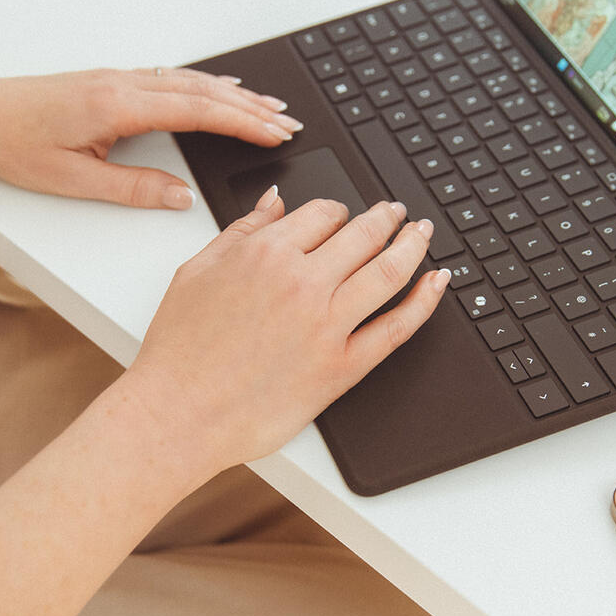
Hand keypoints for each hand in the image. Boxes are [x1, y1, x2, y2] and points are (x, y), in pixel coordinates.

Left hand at [0, 68, 300, 208]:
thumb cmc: (13, 144)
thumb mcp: (73, 181)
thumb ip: (133, 189)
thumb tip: (180, 196)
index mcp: (117, 107)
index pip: (196, 112)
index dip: (241, 123)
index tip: (274, 134)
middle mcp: (122, 84)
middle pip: (203, 91)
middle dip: (251, 108)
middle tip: (289, 123)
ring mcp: (118, 78)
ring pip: (190, 81)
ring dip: (235, 94)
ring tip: (270, 108)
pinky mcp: (111, 81)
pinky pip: (172, 78)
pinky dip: (206, 84)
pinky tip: (222, 88)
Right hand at [121, 188, 450, 475]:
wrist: (177, 414)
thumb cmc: (178, 351)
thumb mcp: (196, 271)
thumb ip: (241, 231)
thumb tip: (275, 201)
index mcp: (266, 253)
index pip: (322, 214)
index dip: (339, 211)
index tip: (345, 215)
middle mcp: (302, 283)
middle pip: (362, 235)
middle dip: (385, 218)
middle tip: (397, 213)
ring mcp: (327, 325)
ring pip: (388, 271)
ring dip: (414, 245)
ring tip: (422, 233)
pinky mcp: (342, 368)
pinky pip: (397, 327)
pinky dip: (424, 301)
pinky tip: (438, 282)